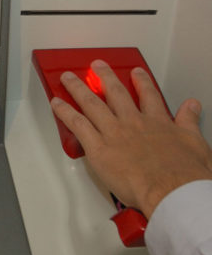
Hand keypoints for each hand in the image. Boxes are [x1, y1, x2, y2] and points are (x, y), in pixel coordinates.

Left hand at [50, 59, 211, 218]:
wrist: (171, 189)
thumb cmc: (184, 174)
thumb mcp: (197, 143)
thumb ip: (190, 121)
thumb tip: (192, 106)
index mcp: (157, 122)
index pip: (149, 96)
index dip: (142, 82)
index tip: (136, 73)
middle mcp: (133, 122)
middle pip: (115, 93)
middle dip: (105, 77)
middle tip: (96, 65)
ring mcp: (114, 133)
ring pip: (92, 103)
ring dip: (78, 88)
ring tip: (68, 78)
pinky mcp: (98, 147)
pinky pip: (77, 124)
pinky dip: (65, 112)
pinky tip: (57, 103)